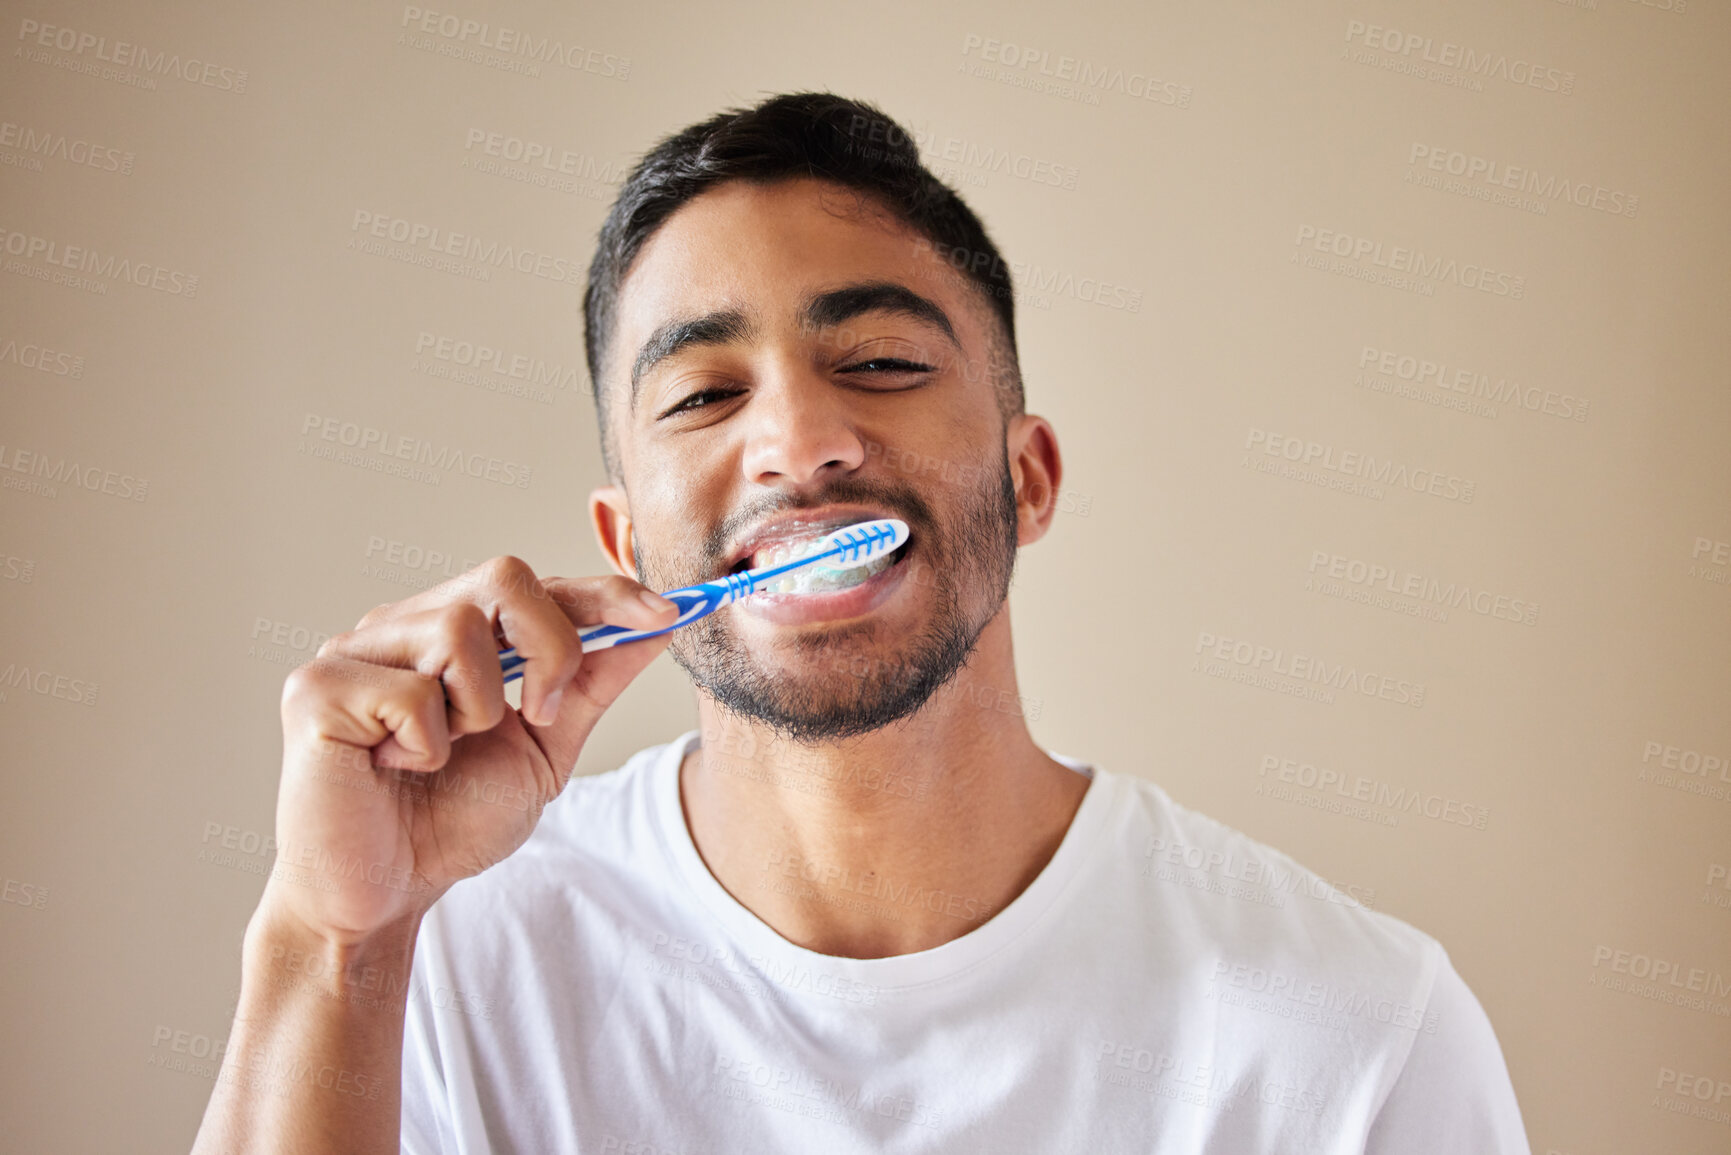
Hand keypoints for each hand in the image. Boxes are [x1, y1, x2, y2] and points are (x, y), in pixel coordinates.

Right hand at [264, 557, 676, 942]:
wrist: (381, 897)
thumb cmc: (448, 822)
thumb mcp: (543, 748)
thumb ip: (590, 685)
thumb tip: (655, 627)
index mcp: (448, 633)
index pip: (536, 585)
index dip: (604, 594)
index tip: (665, 615)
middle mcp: (399, 627)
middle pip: (504, 577)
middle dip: (550, 648)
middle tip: (539, 716)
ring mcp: (352, 651)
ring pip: (458, 627)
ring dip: (478, 710)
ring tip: (442, 755)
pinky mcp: (315, 690)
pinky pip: (410, 692)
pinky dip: (426, 744)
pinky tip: (396, 768)